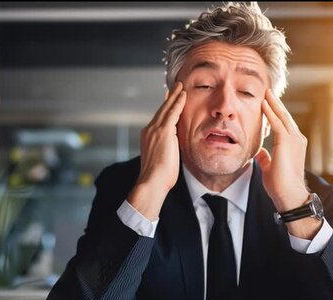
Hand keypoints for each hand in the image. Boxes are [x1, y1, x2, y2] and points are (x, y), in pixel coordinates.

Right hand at [127, 82, 186, 219]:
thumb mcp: (163, 157)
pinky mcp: (163, 132)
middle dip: (169, 97)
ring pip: (166, 108)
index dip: (166, 107)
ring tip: (180, 86)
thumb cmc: (159, 176)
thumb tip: (175, 143)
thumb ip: (168, 146)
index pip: (159, 118)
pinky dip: (178, 102)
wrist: (152, 181)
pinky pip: (172, 113)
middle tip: (175, 86)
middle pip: (162, 109)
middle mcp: (149, 130)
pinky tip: (183, 95)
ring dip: (174, 96)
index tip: (169, 98)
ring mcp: (155, 130)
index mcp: (149, 136)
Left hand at [255, 88, 309, 211]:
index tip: (268, 103)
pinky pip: (277, 123)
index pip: (284, 124)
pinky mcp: (287, 142)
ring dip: (273, 103)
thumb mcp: (270, 167)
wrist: (289, 194)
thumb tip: (261, 152)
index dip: (276, 112)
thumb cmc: (280, 185)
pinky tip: (263, 104)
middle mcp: (297, 139)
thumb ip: (266, 158)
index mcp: (294, 144)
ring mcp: (294, 139)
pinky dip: (270, 112)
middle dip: (276, 103)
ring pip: (282, 116)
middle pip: (285, 116)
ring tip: (266, 92)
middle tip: (268, 91)